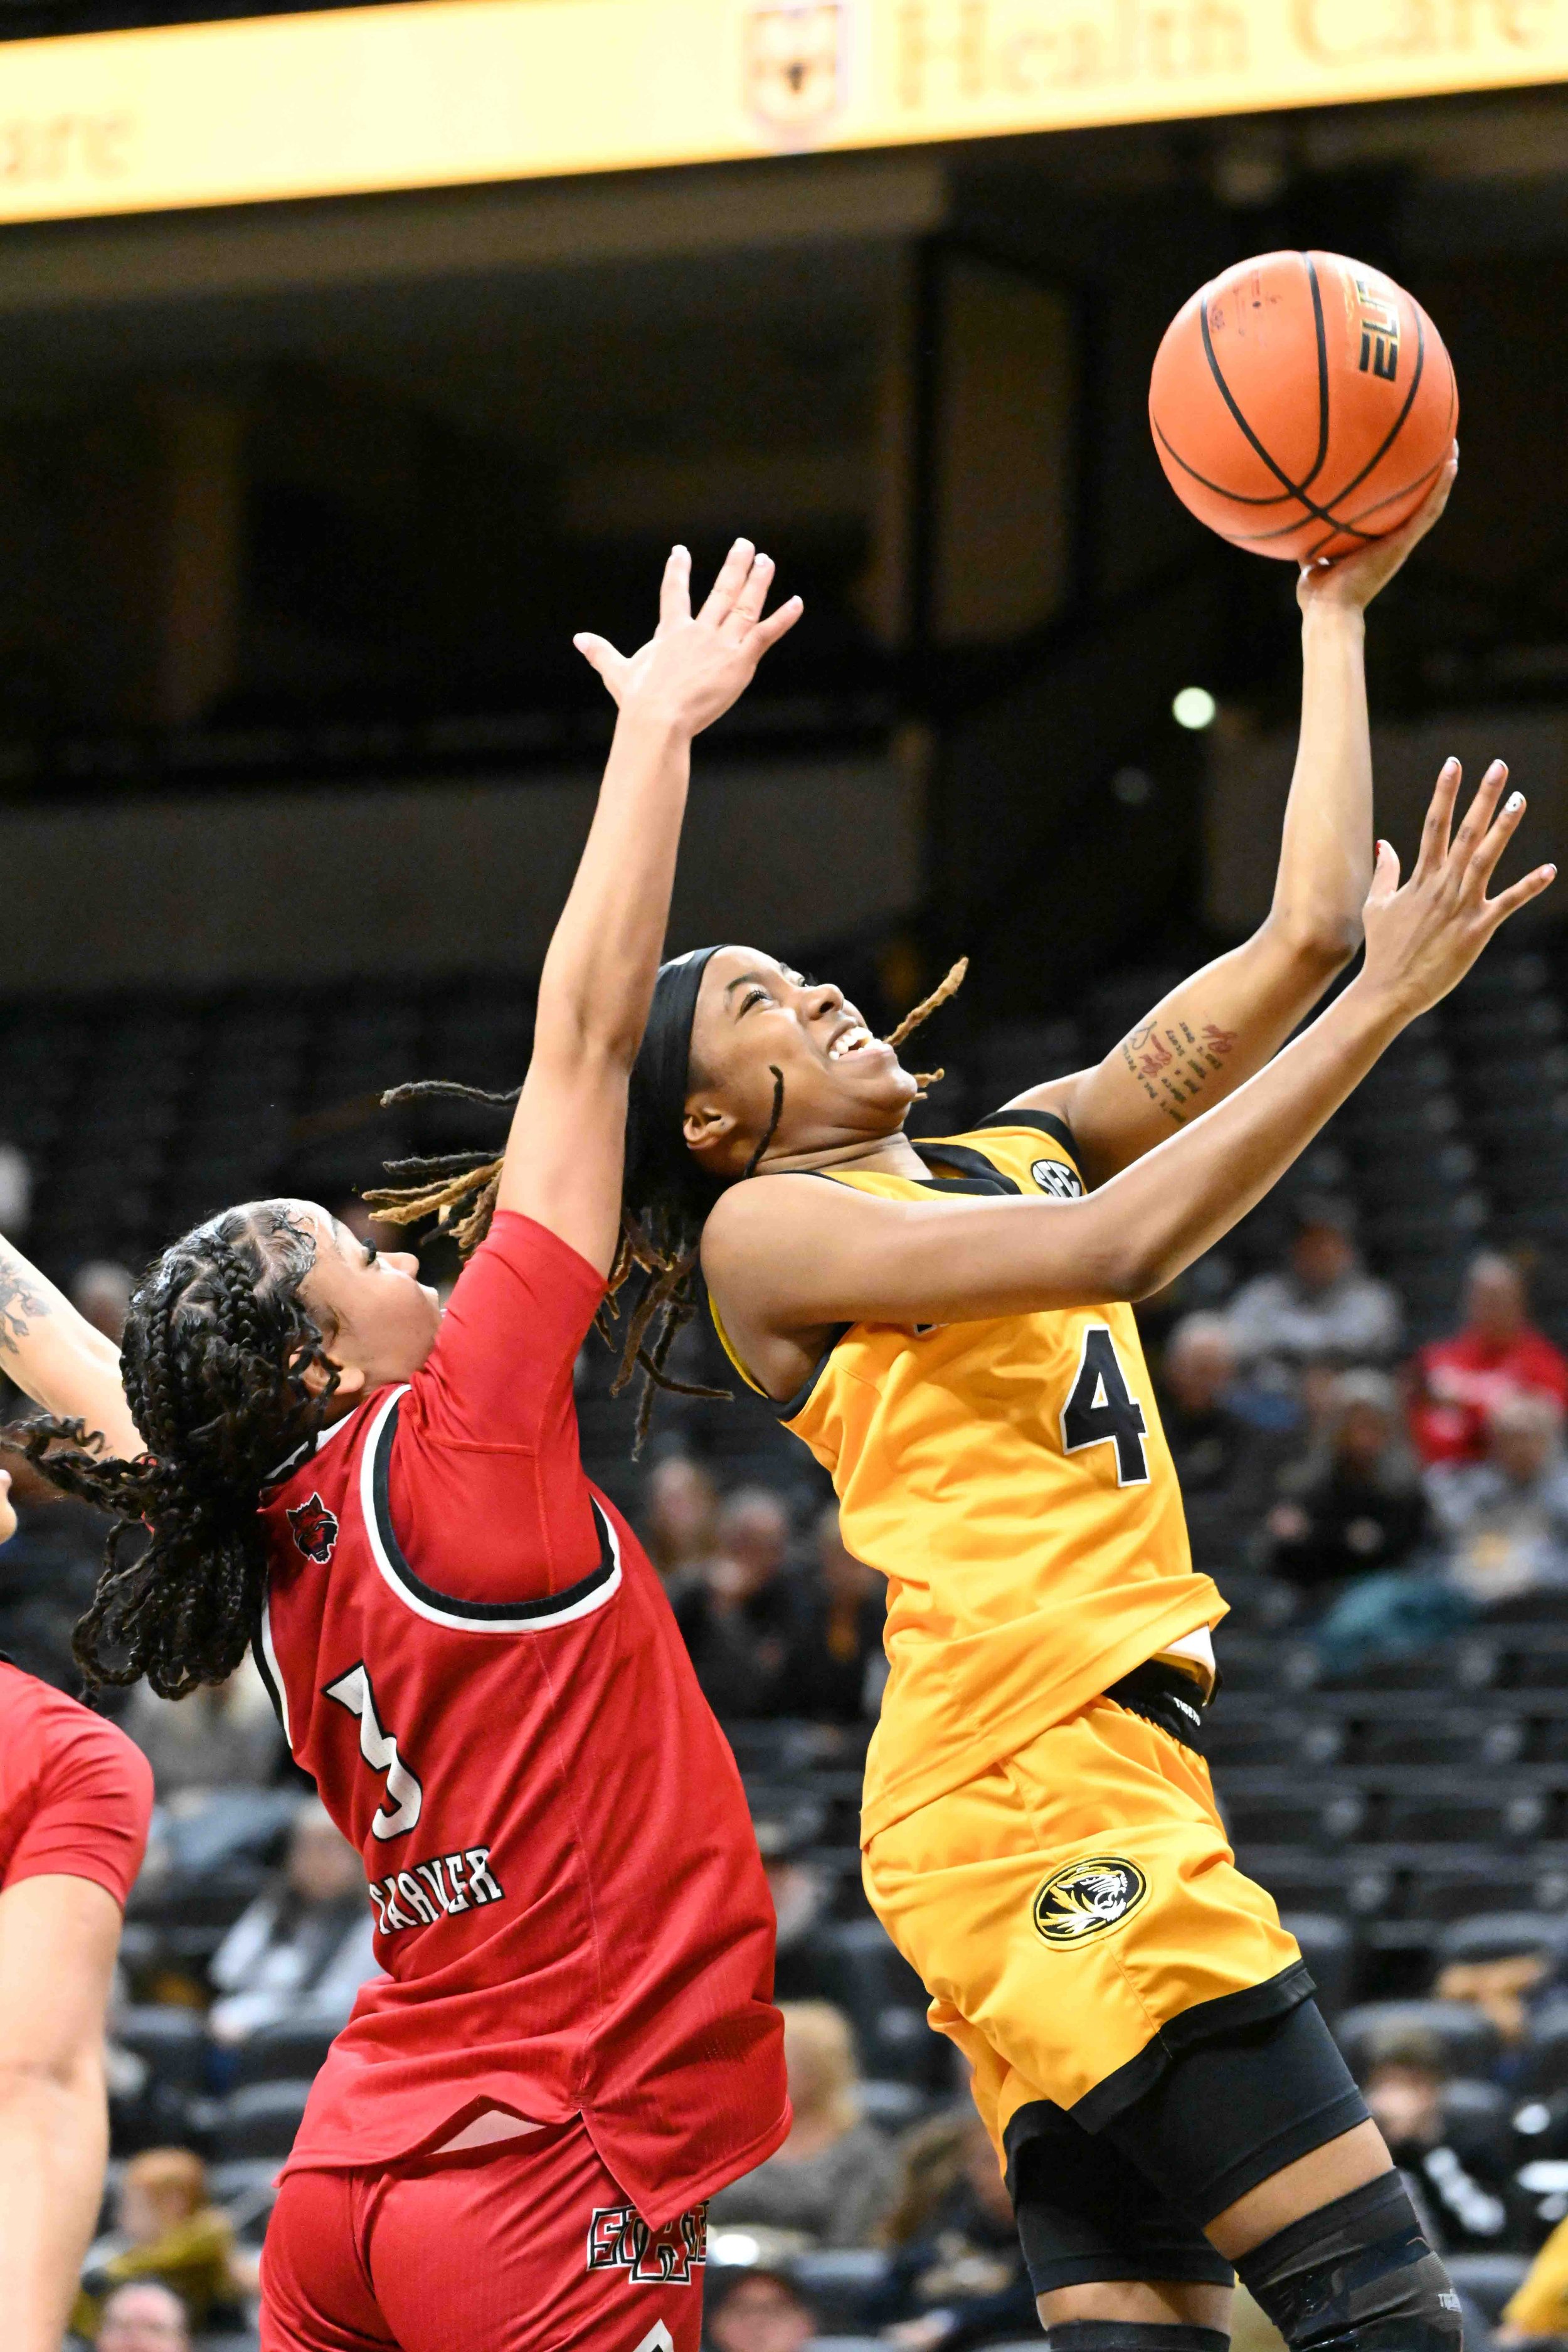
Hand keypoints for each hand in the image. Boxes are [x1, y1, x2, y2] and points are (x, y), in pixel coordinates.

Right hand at [574, 538, 801, 737]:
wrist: (658, 718)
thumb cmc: (638, 701)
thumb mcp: (617, 672)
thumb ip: (601, 653)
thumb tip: (578, 639)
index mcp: (671, 631)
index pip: (674, 593)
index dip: (677, 570)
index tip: (680, 551)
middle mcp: (699, 630)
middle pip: (720, 590)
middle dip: (733, 566)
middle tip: (745, 545)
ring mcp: (721, 643)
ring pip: (744, 605)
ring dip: (758, 581)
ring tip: (766, 561)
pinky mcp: (740, 660)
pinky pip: (765, 633)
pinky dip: (782, 618)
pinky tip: (796, 603)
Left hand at [1297, 442, 1456, 616]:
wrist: (1328, 610)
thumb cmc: (1318, 595)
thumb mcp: (1313, 561)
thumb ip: (1313, 543)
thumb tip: (1298, 525)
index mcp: (1376, 547)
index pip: (1394, 515)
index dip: (1402, 494)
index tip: (1406, 469)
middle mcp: (1393, 543)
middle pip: (1417, 506)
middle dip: (1428, 479)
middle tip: (1438, 450)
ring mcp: (1401, 544)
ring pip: (1431, 505)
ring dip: (1444, 477)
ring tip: (1453, 447)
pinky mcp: (1403, 544)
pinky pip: (1428, 511)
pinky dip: (1442, 487)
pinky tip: (1451, 463)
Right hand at [1357, 756, 1554, 1022]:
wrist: (1389, 989)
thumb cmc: (1384, 949)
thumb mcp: (1377, 906)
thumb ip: (1385, 872)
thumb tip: (1385, 842)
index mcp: (1421, 878)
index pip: (1435, 825)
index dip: (1445, 793)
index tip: (1453, 764)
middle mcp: (1442, 885)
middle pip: (1466, 832)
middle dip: (1482, 797)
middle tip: (1498, 766)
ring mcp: (1461, 905)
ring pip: (1486, 857)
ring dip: (1504, 827)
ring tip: (1519, 798)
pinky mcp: (1477, 929)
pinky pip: (1508, 903)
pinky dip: (1530, 886)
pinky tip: (1550, 869)